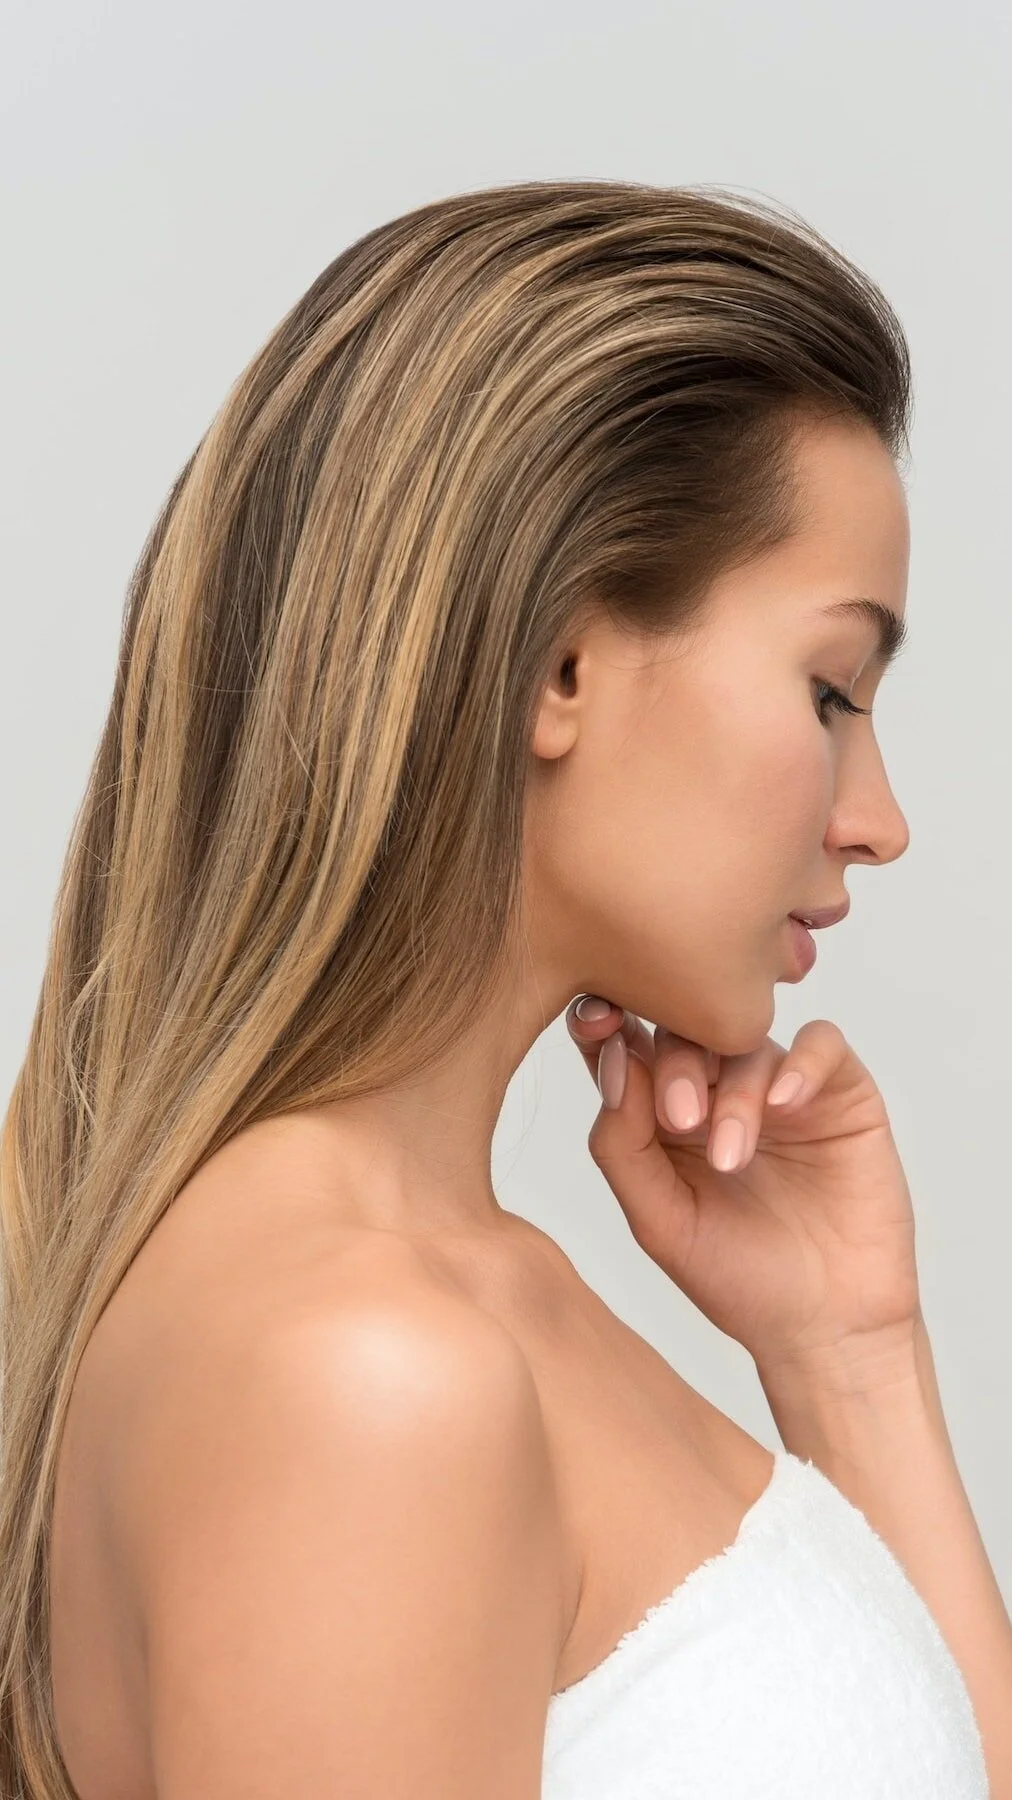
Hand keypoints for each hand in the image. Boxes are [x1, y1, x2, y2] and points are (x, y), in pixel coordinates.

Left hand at [564, 998, 921, 1379]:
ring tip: (732, 1158)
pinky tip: (784, 1105)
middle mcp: (719, 1088)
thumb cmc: (737, 1277)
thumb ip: (622, 1145)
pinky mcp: (842, 1093)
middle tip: (680, 1120)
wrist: (823, 1327)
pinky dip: (800, 1064)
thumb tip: (616, 1065)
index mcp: (662, 1113)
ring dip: (733, 1092)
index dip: (606, 1020)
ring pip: (747, 1040)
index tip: (596, 1023)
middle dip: (675, 1066)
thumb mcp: (659, 1220)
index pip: (627, 1043)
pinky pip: (822, 1043)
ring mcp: (781, 1086)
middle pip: (686, 1029)